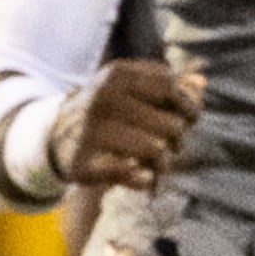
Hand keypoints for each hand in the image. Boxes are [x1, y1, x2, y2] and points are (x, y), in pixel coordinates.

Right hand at [46, 59, 204, 192]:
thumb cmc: (109, 110)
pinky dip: (145, 180)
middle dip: (176, 140)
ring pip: (156, 150)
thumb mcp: (132, 88)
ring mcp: (91, 130)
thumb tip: (200, 84)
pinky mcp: (85, 163)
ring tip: (155, 164)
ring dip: (162, 163)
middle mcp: (103, 98)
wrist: (55, 136)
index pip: (174, 90)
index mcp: (118, 75)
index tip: (186, 120)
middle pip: (171, 125)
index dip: (189, 108)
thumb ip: (169, 85)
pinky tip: (140, 176)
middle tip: (166, 146)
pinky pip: (135, 176)